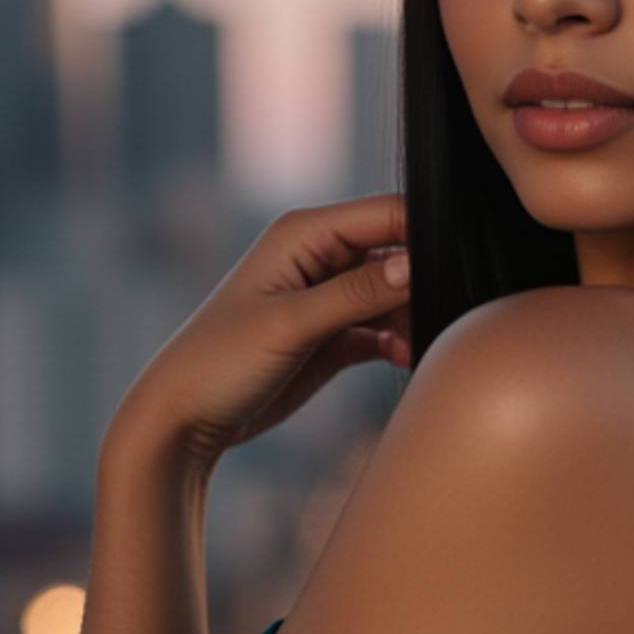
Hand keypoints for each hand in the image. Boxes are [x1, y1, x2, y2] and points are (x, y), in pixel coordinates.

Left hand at [115, 194, 412, 466]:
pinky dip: (399, 342)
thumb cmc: (220, 362)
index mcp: (305, 234)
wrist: (184, 420)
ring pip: (397, 296)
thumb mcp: (290, 325)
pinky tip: (401, 359)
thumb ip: (356, 294)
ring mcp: (328, 298)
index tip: (450, 273)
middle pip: (399, 253)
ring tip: (415, 347)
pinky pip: (385, 329)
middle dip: (422, 283)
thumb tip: (415, 265)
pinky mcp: (334, 336)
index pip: (387, 213)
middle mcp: (320, 257)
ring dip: (413, 318)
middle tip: (435, 319)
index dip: (424, 237)